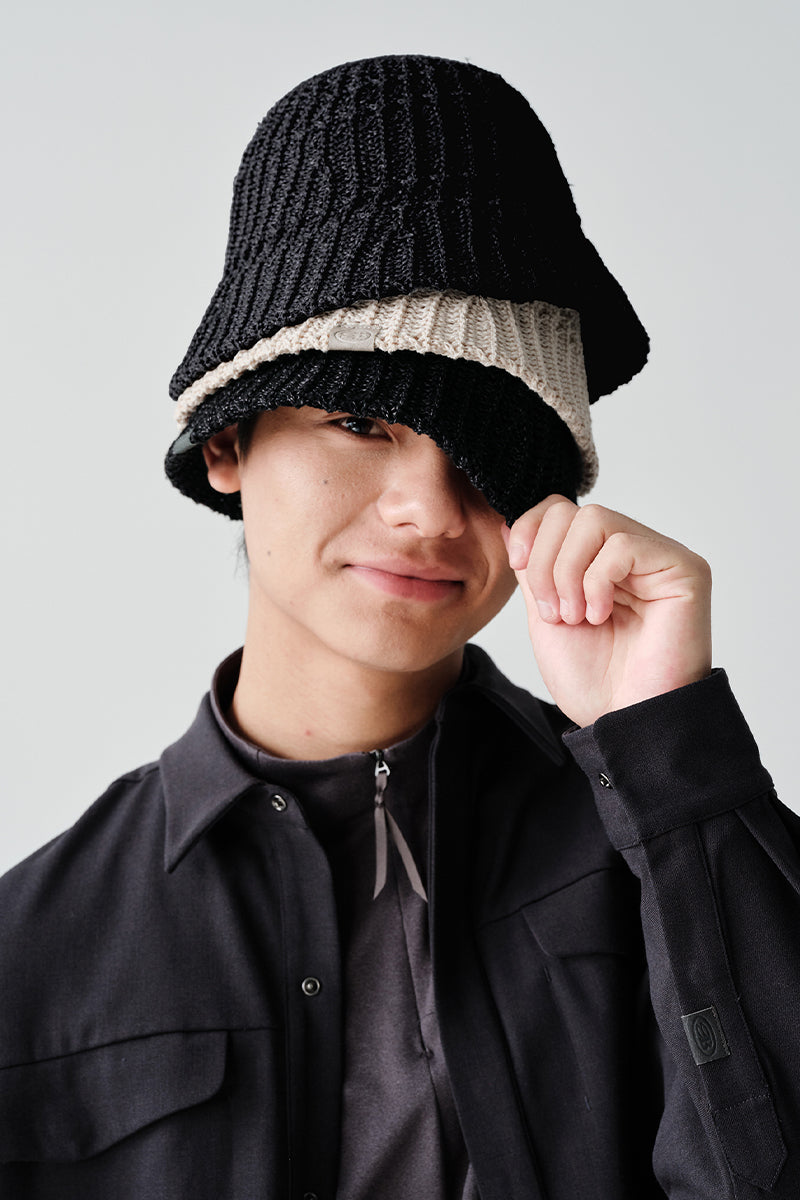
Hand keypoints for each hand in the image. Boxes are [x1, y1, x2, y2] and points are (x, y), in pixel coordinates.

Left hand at [502, 496, 711, 726]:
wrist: (625, 722)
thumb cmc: (594, 681)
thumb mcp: (545, 616)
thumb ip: (534, 569)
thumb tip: (512, 522)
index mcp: (598, 562)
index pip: (561, 510)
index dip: (531, 528)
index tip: (517, 564)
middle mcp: (632, 552)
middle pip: (572, 511)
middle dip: (545, 560)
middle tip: (554, 612)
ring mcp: (659, 557)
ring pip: (595, 520)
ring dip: (568, 572)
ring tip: (577, 617)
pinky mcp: (684, 569)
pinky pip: (623, 545)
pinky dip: (597, 581)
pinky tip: (602, 614)